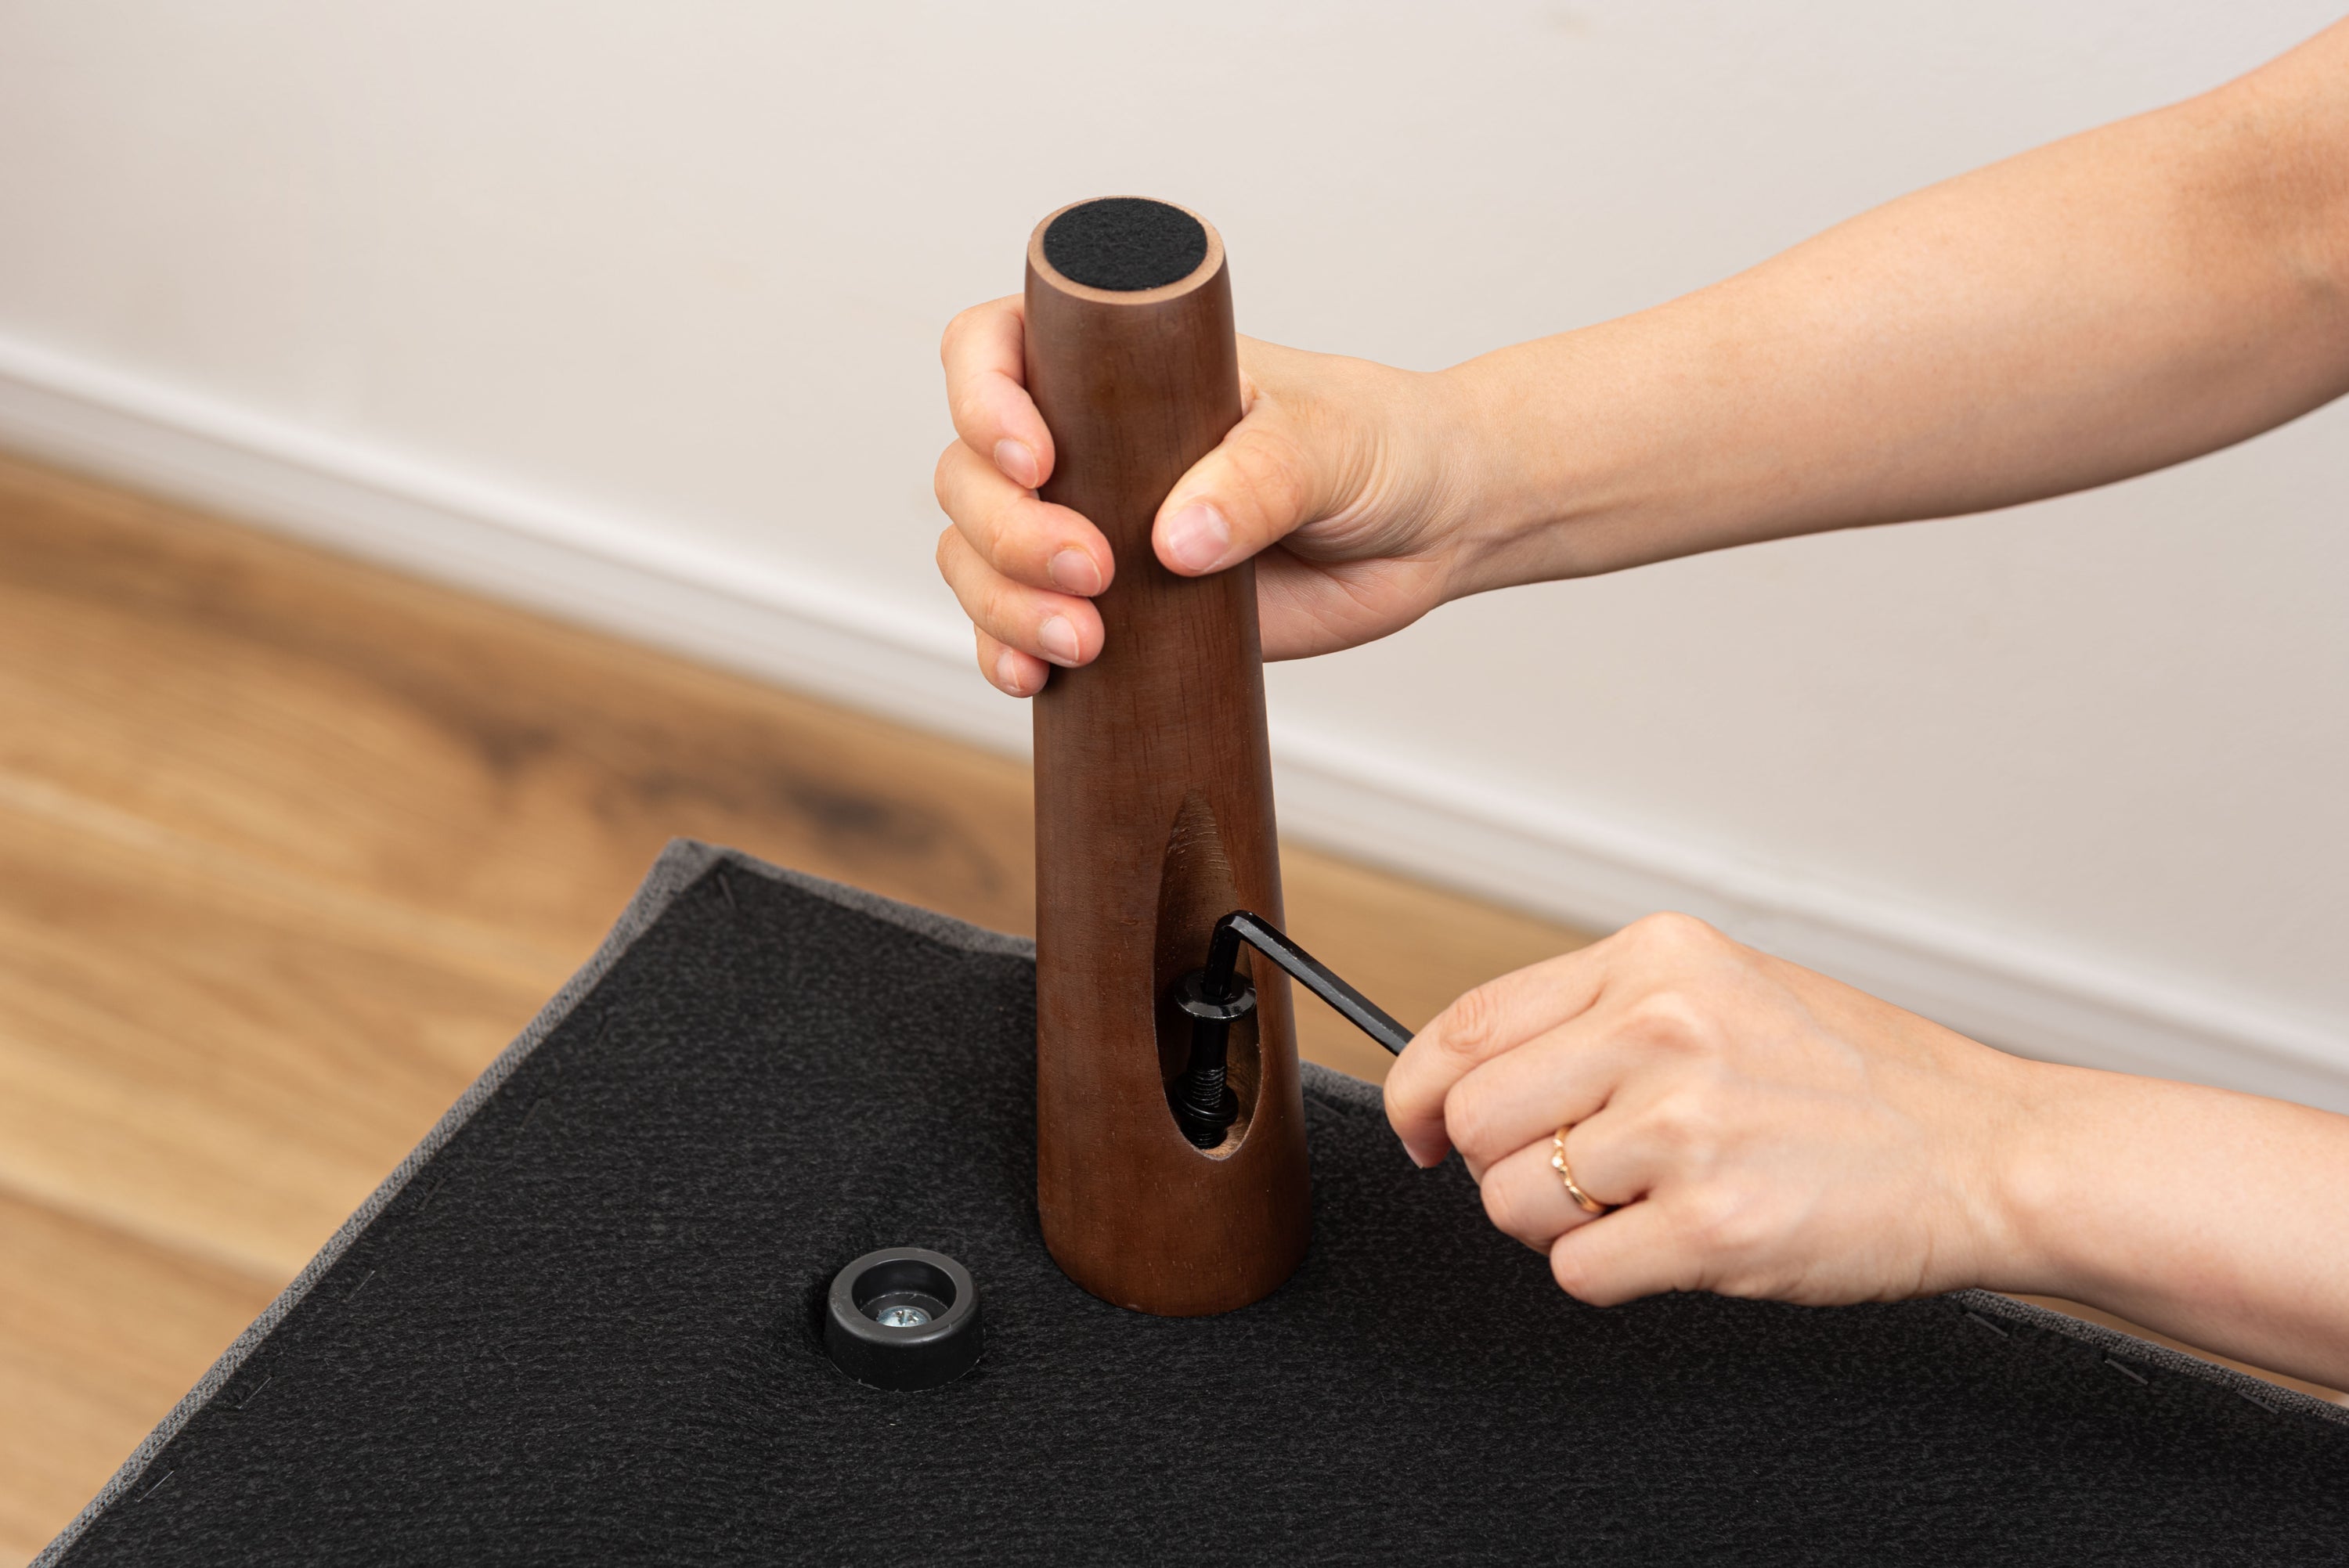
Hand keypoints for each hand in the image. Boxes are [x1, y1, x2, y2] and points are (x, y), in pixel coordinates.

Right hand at [933, 296, 1495, 695]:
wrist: (1429, 528)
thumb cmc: (1380, 444)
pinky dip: (1007, 652)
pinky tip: (1032, 679)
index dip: (983, 399)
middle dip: (1006, 529)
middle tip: (1090, 571)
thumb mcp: (1330, 442)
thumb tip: (1175, 543)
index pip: (993, 347)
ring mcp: (1088, 525)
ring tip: (1083, 640)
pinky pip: (1015, 627)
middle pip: (969, 471)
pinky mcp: (1110, 606)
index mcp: (1116, 363)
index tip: (1037, 459)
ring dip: (1001, 602)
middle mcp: (1083, 440)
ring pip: (976, 555)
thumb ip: (1261, 479)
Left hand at [1383, 912, 2035, 1308]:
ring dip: (1559, 1225)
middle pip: (1472, 1120)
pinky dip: (1610, 1273)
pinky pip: (1577, 1270)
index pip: (1469, 1023)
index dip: (1417, 1090)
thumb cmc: (1863, 1078)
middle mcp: (1662, 1029)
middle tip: (1571, 1176)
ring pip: (1512, 1201)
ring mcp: (1686, 1128)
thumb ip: (1604, 1013)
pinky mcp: (1711, 1225)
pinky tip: (1677, 1242)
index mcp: (1655, 960)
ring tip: (1646, 1204)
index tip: (1417, 1129)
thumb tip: (1472, 1071)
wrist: (1989, 1151)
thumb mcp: (1726, 987)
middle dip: (1500, 1164)